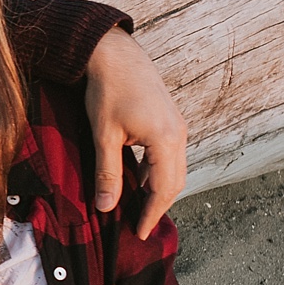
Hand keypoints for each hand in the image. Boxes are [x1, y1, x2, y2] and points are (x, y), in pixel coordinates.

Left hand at [83, 27, 186, 237]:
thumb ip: (107, 173)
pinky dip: (159, 173)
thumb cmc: (108, 89)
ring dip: (159, 190)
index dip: (151, 213)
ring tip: (139, 209)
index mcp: (166, 139)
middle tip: (139, 226)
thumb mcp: (104, 135)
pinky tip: (141, 181)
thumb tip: (106, 208)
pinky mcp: (170, 120)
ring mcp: (178, 126)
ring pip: (174, 169)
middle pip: (175, 182)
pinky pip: (170, 156)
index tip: (140, 232)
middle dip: (158, 206)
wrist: (114, 52)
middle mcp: (179, 133)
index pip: (164, 189)